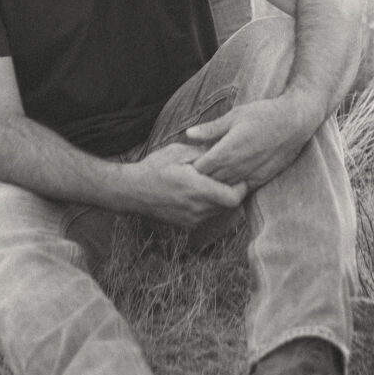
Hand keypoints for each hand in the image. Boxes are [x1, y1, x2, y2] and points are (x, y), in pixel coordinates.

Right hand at [127, 143, 246, 226]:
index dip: (241, 188)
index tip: (239, 176)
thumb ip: (203, 153)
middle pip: (229, 205)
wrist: (132, 191)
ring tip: (212, 182)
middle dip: (232, 191)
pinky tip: (199, 191)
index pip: (233, 198)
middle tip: (228, 176)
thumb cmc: (155, 168)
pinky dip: (209, 205)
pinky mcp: (187, 224)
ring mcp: (192, 219)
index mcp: (197, 190)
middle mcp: (197, 209)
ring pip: (219, 211)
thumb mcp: (178, 152)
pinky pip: (207, 215)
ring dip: (220, 198)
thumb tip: (223, 150)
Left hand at [187, 98, 313, 189]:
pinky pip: (242, 190)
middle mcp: (236, 167)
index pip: (200, 169)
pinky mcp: (262, 179)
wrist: (294, 122)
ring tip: (213, 174)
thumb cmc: (262, 115)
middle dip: (202, 177)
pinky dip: (233, 187)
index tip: (190, 160)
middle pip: (210, 181)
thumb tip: (188, 134)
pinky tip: (231, 179)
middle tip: (197, 170)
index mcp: (226, 151)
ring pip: (225, 188)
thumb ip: (210, 129)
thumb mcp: (234, 116)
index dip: (192, 166)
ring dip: (217, 183)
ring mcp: (250, 175)